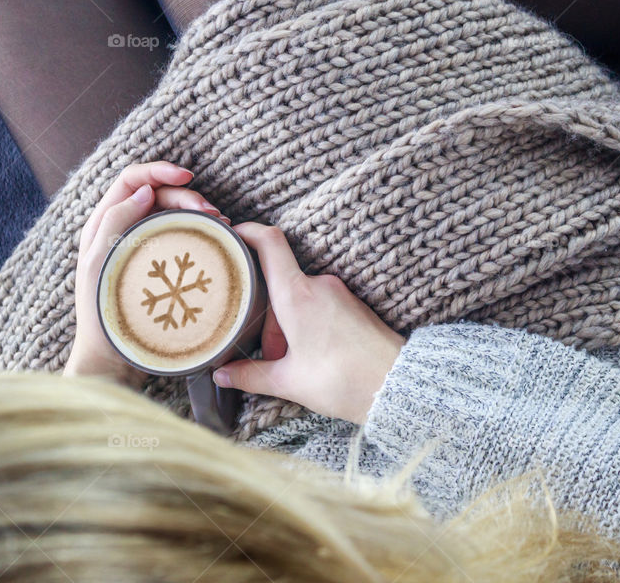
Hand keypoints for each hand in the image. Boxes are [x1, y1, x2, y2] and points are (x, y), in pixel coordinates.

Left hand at [63, 161, 229, 387]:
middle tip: (214, 215)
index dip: (159, 170)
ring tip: (221, 225)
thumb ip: (114, 223)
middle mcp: (123, 229)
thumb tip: (144, 191)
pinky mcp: (161, 264)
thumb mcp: (98, 265)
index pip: (132, 180)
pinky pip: (181, 236)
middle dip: (188, 196)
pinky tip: (217, 238)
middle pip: (159, 194)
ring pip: (173, 214)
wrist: (114, 357)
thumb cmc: (101, 315)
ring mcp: (143, 247)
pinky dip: (200, 232)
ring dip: (199, 212)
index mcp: (103, 224)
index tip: (188, 176)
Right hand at [212, 223, 404, 423]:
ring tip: (289, 361)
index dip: (247, 232)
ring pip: (298, 297)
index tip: (230, 236)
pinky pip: (319, 304)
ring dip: (287, 324)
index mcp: (297, 295)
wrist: (396, 386)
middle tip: (265, 352)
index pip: (269, 243)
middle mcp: (318, 285)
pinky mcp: (353, 305)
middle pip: (279, 282)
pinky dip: (306, 324)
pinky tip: (310, 355)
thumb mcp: (289, 381)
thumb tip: (223, 375)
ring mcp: (339, 293)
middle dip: (265, 316)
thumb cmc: (344, 380)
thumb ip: (250, 375)